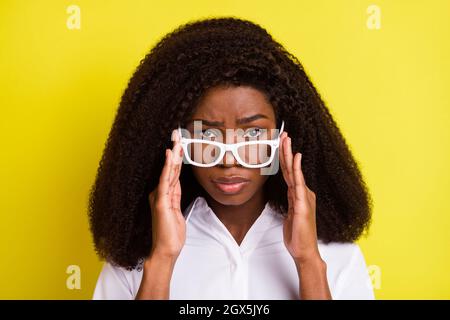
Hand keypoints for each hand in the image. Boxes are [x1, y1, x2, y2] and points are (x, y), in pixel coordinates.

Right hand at [148, 129, 184, 258]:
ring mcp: (159, 196)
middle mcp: (160, 192)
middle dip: (175, 150)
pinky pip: (166, 180)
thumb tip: (176, 182)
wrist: (166, 250)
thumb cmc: (171, 234)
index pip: (172, 171)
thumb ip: (175, 196)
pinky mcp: (161, 201)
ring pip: (169, 170)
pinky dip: (167, 167)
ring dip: (173, 154)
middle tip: (178, 133)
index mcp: (164, 194)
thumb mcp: (177, 210)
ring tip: (177, 139)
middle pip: (170, 168)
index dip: (176, 157)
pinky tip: (170, 155)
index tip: (180, 142)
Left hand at [279, 132, 320, 263]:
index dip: (285, 157)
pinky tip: (296, 158)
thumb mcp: (291, 215)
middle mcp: (302, 193)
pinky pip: (298, 183)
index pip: (290, 172)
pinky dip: (298, 169)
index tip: (282, 143)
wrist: (304, 250)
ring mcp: (303, 197)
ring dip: (290, 154)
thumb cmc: (298, 234)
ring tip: (287, 139)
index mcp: (298, 194)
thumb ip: (291, 202)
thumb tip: (290, 193)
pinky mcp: (302, 204)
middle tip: (283, 134)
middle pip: (292, 167)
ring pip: (294, 171)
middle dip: (287, 150)